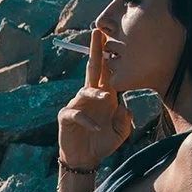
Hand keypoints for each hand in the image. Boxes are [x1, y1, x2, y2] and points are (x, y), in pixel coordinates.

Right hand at [57, 28, 132, 169]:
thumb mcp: (120, 133)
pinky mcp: (66, 117)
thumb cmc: (101, 143)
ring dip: (95, 93)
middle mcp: (90, 97)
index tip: (112, 38)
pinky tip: (95, 128)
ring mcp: (77, 105)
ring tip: (105, 98)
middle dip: (96, 51)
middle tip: (98, 33)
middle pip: (92, 69)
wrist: (84, 159)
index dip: (109, 57)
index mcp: (104, 96)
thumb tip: (124, 107)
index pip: (107, 73)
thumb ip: (125, 120)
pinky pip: (76, 114)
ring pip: (85, 92)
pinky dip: (87, 120)